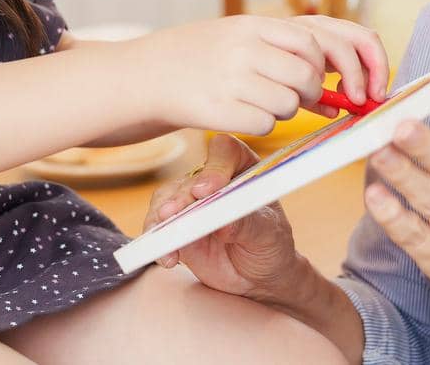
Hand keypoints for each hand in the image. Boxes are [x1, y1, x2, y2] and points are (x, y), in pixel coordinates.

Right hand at [128, 15, 388, 136]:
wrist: (145, 75)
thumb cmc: (202, 60)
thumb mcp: (242, 42)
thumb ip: (288, 57)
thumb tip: (339, 95)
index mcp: (254, 25)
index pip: (316, 40)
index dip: (344, 66)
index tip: (355, 89)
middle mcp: (244, 46)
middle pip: (307, 74)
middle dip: (312, 92)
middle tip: (303, 98)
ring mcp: (230, 77)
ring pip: (289, 103)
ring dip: (283, 111)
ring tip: (257, 101)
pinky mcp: (217, 109)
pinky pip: (264, 125)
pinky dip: (260, 125)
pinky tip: (239, 113)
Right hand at [142, 132, 306, 301]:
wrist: (257, 277)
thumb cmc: (270, 245)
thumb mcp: (268, 234)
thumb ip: (248, 224)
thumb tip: (225, 221)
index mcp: (243, 168)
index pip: (226, 153)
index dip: (216, 167)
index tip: (211, 188)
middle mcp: (214, 179)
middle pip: (192, 177)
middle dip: (182, 196)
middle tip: (176, 212)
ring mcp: (192, 202)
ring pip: (168, 197)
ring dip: (163, 216)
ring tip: (167, 238)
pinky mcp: (176, 225)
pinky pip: (159, 226)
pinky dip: (158, 240)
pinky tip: (168, 257)